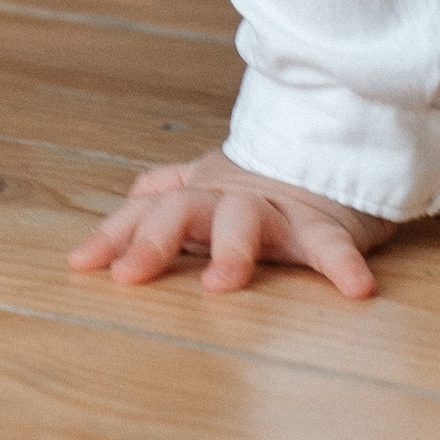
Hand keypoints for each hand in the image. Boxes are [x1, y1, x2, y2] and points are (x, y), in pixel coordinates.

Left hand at [68, 145, 391, 298]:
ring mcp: (276, 209)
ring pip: (246, 220)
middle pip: (184, 210)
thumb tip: (129, 198)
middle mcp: (230, 199)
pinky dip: (343, 265)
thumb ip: (169, 192)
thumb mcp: (209, 188)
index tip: (82, 263)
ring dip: (232, 250)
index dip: (114, 233)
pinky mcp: (326, 224)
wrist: (334, 150)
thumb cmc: (263, 187)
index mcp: (200, 196)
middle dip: (154, 240)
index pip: (147, 211)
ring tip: (220, 283)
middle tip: (128, 275)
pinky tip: (356, 289)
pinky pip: (333, 244)